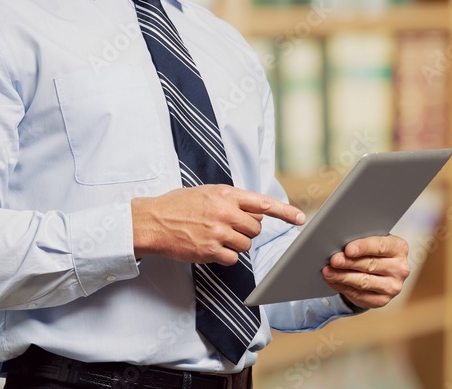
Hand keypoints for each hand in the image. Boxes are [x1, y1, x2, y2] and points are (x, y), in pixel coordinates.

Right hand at [131, 185, 304, 264]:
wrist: (151, 221)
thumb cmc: (177, 206)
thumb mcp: (206, 192)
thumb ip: (230, 199)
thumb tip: (254, 211)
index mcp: (225, 194)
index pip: (263, 203)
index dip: (285, 212)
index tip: (300, 218)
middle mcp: (224, 212)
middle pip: (256, 228)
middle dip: (247, 230)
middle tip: (229, 228)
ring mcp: (218, 232)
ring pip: (246, 244)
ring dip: (236, 244)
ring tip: (217, 237)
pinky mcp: (210, 251)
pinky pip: (233, 258)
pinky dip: (226, 256)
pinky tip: (211, 248)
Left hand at [322, 235, 409, 310]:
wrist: (383, 272)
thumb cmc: (375, 252)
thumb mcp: (374, 241)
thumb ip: (362, 242)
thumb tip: (340, 244)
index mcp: (399, 248)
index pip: (380, 247)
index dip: (363, 248)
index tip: (348, 249)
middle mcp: (400, 269)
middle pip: (370, 265)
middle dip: (349, 262)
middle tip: (333, 260)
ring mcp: (392, 287)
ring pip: (364, 282)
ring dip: (343, 276)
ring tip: (328, 272)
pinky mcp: (382, 300)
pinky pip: (359, 295)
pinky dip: (343, 287)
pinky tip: (333, 281)